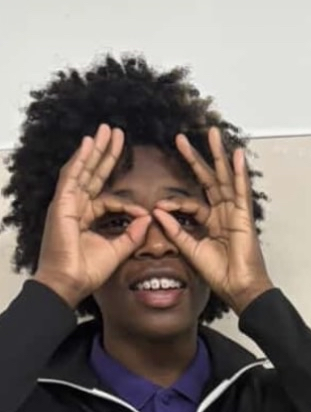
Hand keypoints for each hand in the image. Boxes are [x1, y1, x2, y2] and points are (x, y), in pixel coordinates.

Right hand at [33, 126, 151, 307]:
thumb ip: (132, 234)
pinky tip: (89, 143)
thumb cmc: (88, 271)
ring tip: (105, 130)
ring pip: (83, 169)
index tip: (144, 210)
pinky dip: (81, 159)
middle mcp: (76, 206)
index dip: (127, 201)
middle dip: (105, 154)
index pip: (107, 198)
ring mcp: (67, 202)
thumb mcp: (117, 250)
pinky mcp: (62, 203)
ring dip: (95, 149)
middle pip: (93, 174)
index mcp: (87, 216)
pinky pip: (73, 176)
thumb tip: (147, 218)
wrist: (69, 281)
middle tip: (116, 133)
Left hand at [152, 126, 272, 315]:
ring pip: (225, 178)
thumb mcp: (191, 250)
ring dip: (219, 155)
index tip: (159, 205)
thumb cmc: (220, 274)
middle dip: (195, 158)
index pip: (191, 203)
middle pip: (209, 180)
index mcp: (211, 223)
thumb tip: (158, 211)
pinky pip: (241, 190)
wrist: (238, 288)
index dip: (174, 202)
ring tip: (213, 134)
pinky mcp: (244, 216)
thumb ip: (175, 230)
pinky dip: (239, 172)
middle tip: (181, 139)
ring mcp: (235, 213)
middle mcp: (223, 214)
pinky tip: (237, 155)